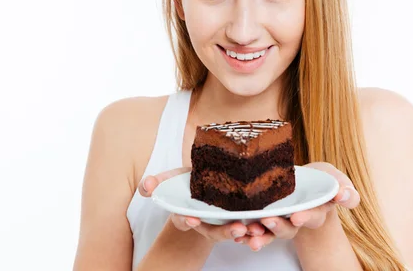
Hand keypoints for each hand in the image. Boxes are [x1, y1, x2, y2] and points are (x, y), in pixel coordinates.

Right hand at [139, 167, 266, 244]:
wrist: (207, 181)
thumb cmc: (188, 181)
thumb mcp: (171, 179)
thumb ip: (157, 182)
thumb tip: (146, 187)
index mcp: (189, 214)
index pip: (185, 220)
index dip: (186, 221)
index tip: (189, 219)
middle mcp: (207, 222)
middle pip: (215, 232)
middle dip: (225, 232)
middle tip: (236, 229)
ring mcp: (224, 221)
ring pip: (235, 231)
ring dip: (245, 233)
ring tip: (253, 229)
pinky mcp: (241, 216)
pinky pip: (250, 226)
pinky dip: (259, 227)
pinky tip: (265, 222)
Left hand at [234, 162, 360, 250]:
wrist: (307, 181)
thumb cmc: (324, 180)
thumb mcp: (337, 181)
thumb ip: (346, 190)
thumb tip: (344, 195)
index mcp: (315, 211)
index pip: (312, 216)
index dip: (305, 217)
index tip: (297, 216)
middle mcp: (296, 219)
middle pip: (287, 228)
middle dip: (277, 227)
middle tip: (267, 222)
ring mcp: (279, 219)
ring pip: (269, 231)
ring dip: (259, 234)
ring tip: (248, 234)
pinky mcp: (263, 216)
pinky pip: (255, 227)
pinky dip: (245, 232)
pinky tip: (236, 234)